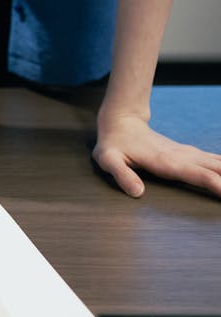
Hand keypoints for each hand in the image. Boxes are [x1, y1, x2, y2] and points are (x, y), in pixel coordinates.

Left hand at [93, 111, 220, 197]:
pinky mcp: (190, 155)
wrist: (121, 123)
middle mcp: (183, 157)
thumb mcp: (108, 160)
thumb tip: (137, 193)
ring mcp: (189, 154)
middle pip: (217, 170)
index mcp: (167, 162)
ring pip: (220, 164)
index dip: (216, 184)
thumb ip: (121, 175)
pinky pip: (216, 161)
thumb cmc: (113, 145)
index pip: (197, 175)